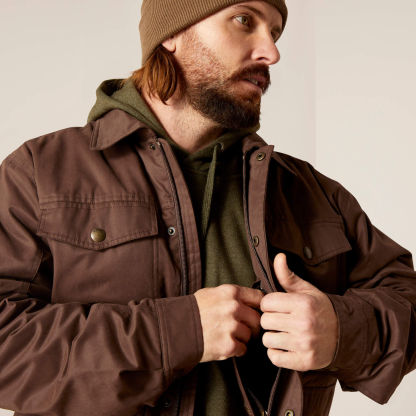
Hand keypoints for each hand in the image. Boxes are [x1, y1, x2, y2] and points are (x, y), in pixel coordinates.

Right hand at [194, 284, 263, 361]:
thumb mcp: (211, 293)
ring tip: (228, 337)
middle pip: (257, 319)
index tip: (255, 313)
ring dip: (243, 339)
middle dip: (252, 326)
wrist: (175, 330)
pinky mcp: (228, 345)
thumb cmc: (193, 311)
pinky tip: (225, 345)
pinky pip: (243, 349)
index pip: (259, 297)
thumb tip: (251, 301)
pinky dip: (236, 350)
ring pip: (250, 335)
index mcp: (230, 292)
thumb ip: (232, 296)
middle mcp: (233, 307)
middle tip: (243, 330)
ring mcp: (231, 326)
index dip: (259, 307)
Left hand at [260, 253, 338, 370]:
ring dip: (272, 337)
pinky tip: (286, 346)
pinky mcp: (304, 361)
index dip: (269, 304)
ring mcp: (304, 344)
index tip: (277, 307)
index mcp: (303, 303)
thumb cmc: (320, 309)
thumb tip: (278, 256)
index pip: (266, 302)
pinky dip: (276, 353)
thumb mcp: (306, 290)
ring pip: (267, 340)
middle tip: (280, 321)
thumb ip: (287, 275)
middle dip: (269, 320)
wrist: (345, 335)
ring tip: (283, 333)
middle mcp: (304, 323)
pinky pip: (274, 357)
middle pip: (265, 321)